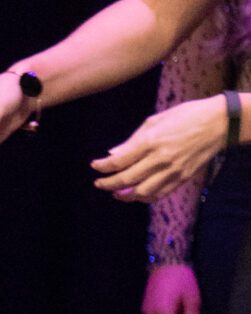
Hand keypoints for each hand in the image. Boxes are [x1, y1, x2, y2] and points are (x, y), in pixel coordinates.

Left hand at [92, 96, 230, 201]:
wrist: (218, 124)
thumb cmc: (186, 116)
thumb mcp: (156, 120)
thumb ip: (132, 140)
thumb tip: (112, 153)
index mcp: (151, 141)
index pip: (119, 161)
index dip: (103, 166)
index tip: (94, 166)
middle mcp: (161, 159)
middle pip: (127, 179)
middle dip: (109, 183)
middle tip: (99, 183)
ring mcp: (173, 171)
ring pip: (142, 192)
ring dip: (125, 195)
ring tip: (115, 193)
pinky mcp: (183, 178)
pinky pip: (160, 194)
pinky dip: (145, 197)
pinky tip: (136, 194)